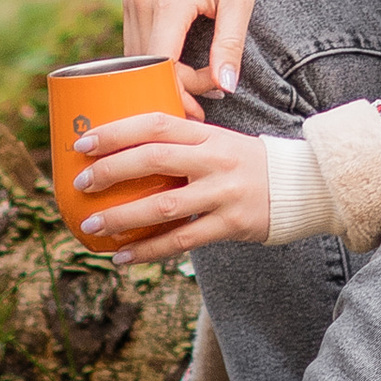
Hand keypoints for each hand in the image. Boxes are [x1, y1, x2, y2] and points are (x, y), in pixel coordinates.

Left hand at [70, 105, 270, 261]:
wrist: (299, 185)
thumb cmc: (244, 163)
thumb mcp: (217, 141)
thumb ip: (180, 144)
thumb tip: (122, 151)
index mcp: (206, 134)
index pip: (156, 123)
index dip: (117, 132)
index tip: (83, 143)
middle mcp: (213, 159)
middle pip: (154, 160)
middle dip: (111, 171)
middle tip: (82, 183)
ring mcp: (222, 192)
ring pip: (164, 205)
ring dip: (122, 216)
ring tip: (92, 224)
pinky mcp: (230, 224)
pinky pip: (181, 240)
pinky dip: (148, 251)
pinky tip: (123, 257)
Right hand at [121, 0, 257, 101]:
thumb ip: (230, 44)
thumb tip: (226, 88)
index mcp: (168, 2)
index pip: (162, 67)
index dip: (181, 93)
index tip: (209, 101)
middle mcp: (140, 2)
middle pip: (146, 68)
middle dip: (176, 89)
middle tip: (210, 93)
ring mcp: (130, 0)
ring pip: (137, 60)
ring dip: (165, 76)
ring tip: (201, 78)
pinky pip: (135, 44)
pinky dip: (155, 62)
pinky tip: (182, 64)